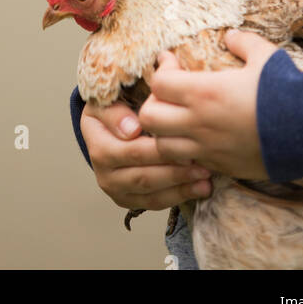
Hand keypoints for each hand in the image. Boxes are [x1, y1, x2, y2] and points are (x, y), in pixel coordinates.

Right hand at [80, 100, 213, 213]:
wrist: (108, 125)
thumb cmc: (115, 107)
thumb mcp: (110, 100)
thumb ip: (116, 111)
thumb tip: (132, 130)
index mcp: (97, 143)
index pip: (130, 151)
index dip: (158, 150)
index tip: (183, 144)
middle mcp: (103, 171)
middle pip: (143, 176)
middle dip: (175, 171)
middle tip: (202, 163)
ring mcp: (115, 188)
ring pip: (150, 193)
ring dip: (180, 186)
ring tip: (205, 177)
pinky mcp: (128, 199)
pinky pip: (154, 203)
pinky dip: (179, 196)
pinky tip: (200, 189)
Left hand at [137, 28, 278, 179]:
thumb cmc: (287, 90)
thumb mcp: (265, 56)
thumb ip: (243, 42)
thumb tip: (232, 35)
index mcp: (204, 91)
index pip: (159, 83)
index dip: (161, 70)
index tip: (172, 62)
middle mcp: (199, 123)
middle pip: (150, 118)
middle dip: (154, 104)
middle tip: (169, 96)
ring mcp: (208, 149)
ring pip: (163, 147)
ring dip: (165, 133)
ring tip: (179, 122)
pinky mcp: (221, 167)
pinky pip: (189, 163)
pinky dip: (186, 154)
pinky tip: (201, 140)